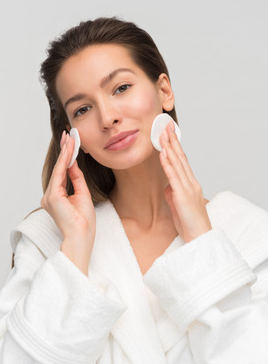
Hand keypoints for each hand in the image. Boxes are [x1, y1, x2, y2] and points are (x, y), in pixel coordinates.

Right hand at [41, 131, 95, 273]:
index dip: (67, 158)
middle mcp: (50, 196)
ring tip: (70, 138)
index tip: (70, 144)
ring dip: (65, 152)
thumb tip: (74, 164)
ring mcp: (49, 197)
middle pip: (59, 169)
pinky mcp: (52, 197)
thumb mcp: (83, 195)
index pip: (62, 173)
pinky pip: (60, 175)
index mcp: (57, 198)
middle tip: (68, 135)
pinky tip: (69, 150)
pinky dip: (65, 161)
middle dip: (64, 151)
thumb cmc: (84, 222)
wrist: (82, 237)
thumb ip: (77, 179)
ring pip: (59, 169)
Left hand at [159, 120, 211, 242]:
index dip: (176, 146)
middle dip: (173, 140)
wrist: (199, 237)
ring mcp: (187, 188)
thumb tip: (168, 186)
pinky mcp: (182, 195)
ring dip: (169, 147)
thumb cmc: (190, 223)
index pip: (182, 161)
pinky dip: (168, 163)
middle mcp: (191, 183)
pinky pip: (173, 176)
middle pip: (181, 157)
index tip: (169, 134)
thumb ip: (174, 193)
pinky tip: (164, 153)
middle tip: (166, 126)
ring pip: (177, 163)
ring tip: (163, 134)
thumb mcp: (178, 205)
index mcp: (190, 184)